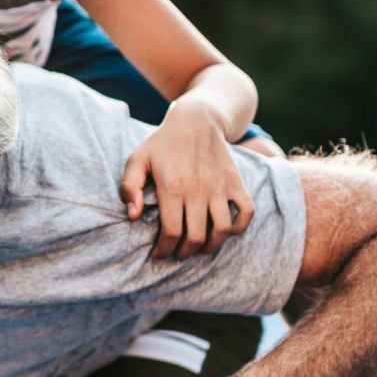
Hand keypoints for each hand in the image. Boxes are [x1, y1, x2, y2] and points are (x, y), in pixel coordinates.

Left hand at [119, 101, 254, 259]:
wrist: (196, 120)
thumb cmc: (162, 143)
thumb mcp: (137, 160)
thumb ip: (130, 187)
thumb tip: (133, 216)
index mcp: (172, 187)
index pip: (171, 232)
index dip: (164, 250)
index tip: (159, 255)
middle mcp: (198, 190)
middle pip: (195, 237)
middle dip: (184, 253)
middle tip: (177, 254)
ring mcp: (220, 187)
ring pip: (222, 231)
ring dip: (211, 247)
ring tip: (200, 248)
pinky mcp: (237, 182)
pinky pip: (246, 213)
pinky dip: (239, 227)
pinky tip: (225, 230)